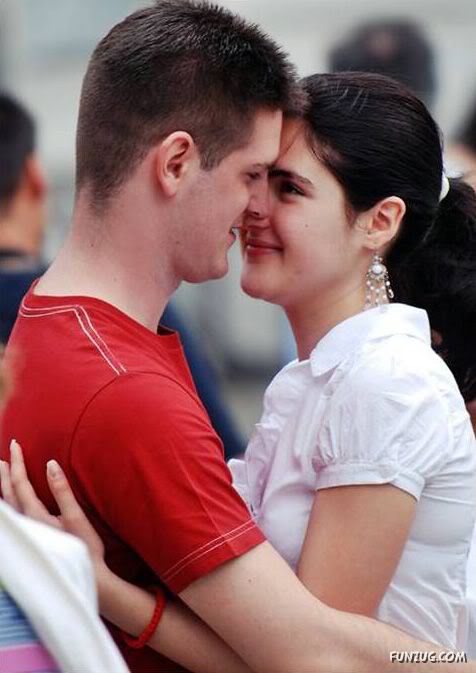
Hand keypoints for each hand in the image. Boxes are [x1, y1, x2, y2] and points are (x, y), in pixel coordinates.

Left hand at [0, 440, 104, 567]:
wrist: (87, 578)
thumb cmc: (86, 548)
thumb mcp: (76, 517)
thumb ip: (62, 490)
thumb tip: (50, 464)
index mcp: (35, 517)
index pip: (20, 483)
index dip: (17, 463)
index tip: (15, 444)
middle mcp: (26, 525)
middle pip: (8, 494)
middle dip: (6, 473)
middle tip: (4, 456)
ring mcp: (27, 535)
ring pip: (7, 507)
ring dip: (3, 488)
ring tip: (2, 474)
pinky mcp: (31, 541)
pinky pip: (12, 516)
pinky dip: (8, 503)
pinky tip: (12, 502)